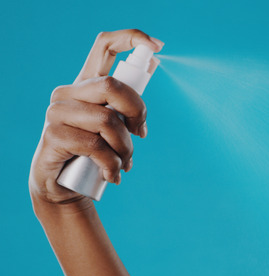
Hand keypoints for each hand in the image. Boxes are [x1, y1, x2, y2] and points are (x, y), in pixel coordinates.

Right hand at [29, 29, 162, 209]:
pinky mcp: (53, 134)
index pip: (105, 46)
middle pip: (113, 86)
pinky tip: (111, 174)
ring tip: (123, 163)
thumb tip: (153, 63)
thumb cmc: (95, 153)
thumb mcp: (116, 127)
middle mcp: (69, 92)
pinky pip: (96, 146)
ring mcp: (57, 112)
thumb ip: (129, 104)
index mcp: (87, 84)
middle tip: (140, 135)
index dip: (131, 38)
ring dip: (125, 149)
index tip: (157, 46)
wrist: (64, 185)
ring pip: (108, 121)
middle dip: (137, 113)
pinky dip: (112, 164)